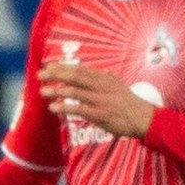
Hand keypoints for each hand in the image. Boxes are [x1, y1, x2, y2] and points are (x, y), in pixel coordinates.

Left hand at [40, 63, 155, 138]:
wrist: (144, 118)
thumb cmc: (129, 103)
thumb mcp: (117, 86)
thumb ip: (104, 79)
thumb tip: (95, 73)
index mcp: (103, 78)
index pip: (79, 69)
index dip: (62, 67)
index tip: (48, 66)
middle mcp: (101, 86)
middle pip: (73, 77)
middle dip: (55, 75)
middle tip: (40, 76)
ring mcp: (100, 99)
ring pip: (74, 91)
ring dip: (56, 91)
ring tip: (43, 92)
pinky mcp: (100, 114)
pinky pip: (78, 109)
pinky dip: (64, 107)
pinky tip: (53, 108)